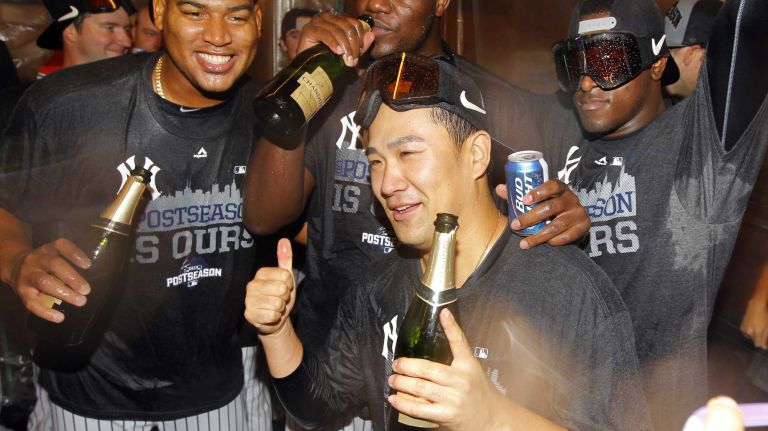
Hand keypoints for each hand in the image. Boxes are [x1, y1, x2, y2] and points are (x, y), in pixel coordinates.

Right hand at [10, 238, 91, 322]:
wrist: (15, 268)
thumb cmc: (44, 265)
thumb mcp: (53, 256)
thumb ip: (68, 264)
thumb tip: (92, 278)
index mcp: (48, 250)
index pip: (60, 245)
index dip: (74, 253)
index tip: (88, 265)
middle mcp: (37, 260)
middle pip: (54, 264)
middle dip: (72, 277)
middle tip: (87, 290)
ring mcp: (28, 275)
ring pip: (44, 282)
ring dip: (64, 292)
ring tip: (80, 301)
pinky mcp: (22, 292)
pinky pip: (32, 303)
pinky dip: (46, 312)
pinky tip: (59, 317)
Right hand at [244, 238, 295, 335]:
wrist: (274, 320)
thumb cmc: (280, 296)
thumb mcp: (286, 278)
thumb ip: (285, 259)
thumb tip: (284, 240)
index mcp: (261, 273)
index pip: (285, 275)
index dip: (289, 284)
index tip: (284, 288)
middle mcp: (251, 285)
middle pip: (282, 289)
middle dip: (285, 297)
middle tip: (279, 299)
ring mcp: (248, 300)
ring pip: (277, 303)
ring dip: (280, 308)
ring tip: (274, 307)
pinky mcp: (249, 315)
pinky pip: (272, 315)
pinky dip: (275, 317)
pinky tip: (269, 316)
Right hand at [296, 12, 375, 66]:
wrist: (309, 69)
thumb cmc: (329, 61)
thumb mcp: (348, 53)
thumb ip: (360, 45)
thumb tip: (372, 35)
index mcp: (338, 20)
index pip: (355, 24)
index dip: (360, 38)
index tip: (359, 53)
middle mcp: (328, 17)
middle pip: (348, 28)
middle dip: (353, 46)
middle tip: (353, 61)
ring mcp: (317, 22)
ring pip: (338, 31)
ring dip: (345, 48)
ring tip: (347, 61)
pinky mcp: (309, 29)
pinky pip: (325, 34)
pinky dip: (333, 44)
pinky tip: (338, 52)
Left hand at [387, 309, 507, 430]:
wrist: (491, 418)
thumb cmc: (478, 390)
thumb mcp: (471, 368)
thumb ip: (456, 352)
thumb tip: (442, 325)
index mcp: (467, 366)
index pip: (459, 343)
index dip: (451, 327)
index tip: (443, 313)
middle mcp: (460, 381)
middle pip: (427, 369)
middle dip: (406, 366)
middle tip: (396, 364)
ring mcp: (453, 399)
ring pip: (420, 388)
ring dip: (401, 383)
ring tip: (393, 379)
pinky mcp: (446, 416)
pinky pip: (420, 409)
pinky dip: (404, 404)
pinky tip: (395, 398)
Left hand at [495, 179, 589, 248]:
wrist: (575, 220)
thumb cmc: (550, 207)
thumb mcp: (539, 199)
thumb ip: (519, 194)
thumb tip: (500, 188)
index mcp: (560, 188)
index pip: (553, 185)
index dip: (539, 192)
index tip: (524, 200)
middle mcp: (571, 199)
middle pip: (551, 207)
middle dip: (531, 218)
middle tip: (515, 225)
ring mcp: (578, 213)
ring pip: (557, 225)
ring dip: (538, 235)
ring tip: (524, 243)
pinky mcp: (583, 227)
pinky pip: (566, 237)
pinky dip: (553, 241)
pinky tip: (543, 244)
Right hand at [741, 297, 767, 348]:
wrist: (756, 307)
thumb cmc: (765, 316)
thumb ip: (766, 338)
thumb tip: (764, 348)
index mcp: (758, 332)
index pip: (759, 345)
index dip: (763, 345)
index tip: (766, 345)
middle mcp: (750, 332)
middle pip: (755, 341)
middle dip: (759, 339)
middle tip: (762, 333)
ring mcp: (745, 330)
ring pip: (750, 338)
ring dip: (754, 336)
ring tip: (757, 329)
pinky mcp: (742, 327)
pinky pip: (746, 334)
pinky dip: (749, 333)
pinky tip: (752, 327)